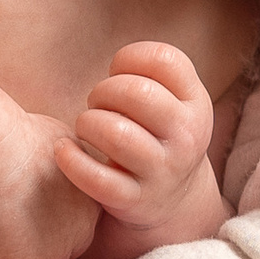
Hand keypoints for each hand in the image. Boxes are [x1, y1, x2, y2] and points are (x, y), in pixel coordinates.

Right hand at [0, 113, 96, 258]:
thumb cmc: (12, 133)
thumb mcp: (56, 137)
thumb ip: (64, 159)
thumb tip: (53, 161)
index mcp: (91, 193)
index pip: (80, 219)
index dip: (54, 218)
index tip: (26, 208)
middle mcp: (81, 223)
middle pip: (68, 249)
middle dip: (43, 245)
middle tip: (10, 230)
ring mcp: (56, 248)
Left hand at [55, 42, 218, 228]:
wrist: (173, 201)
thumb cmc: (158, 135)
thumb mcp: (173, 103)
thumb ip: (150, 75)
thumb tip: (115, 67)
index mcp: (195, 104)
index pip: (165, 59)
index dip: (130, 57)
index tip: (118, 72)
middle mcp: (186, 137)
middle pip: (137, 92)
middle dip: (103, 91)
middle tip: (97, 103)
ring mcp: (162, 172)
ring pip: (116, 133)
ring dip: (87, 123)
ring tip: (86, 127)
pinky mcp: (134, 200)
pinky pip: (95, 177)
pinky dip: (70, 160)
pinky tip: (64, 150)